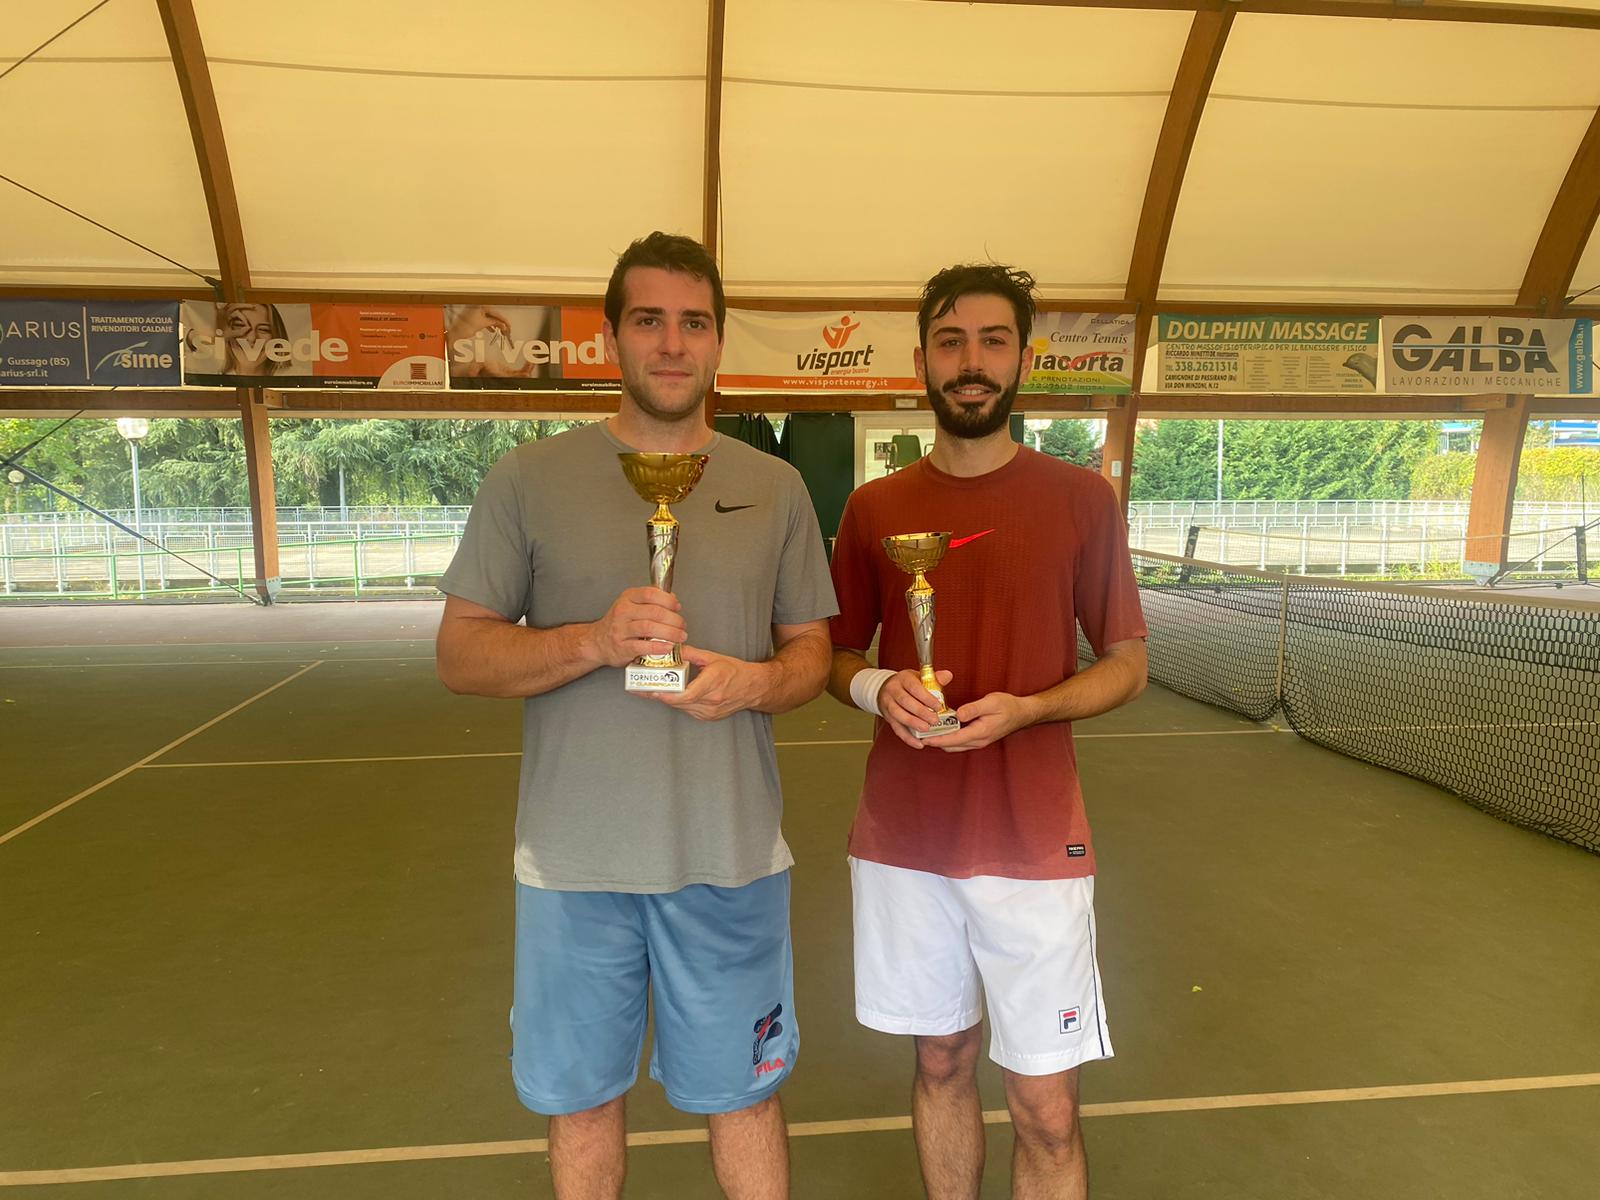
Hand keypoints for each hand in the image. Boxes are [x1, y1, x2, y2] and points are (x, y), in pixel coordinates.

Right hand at [587, 587, 684, 667]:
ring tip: (680, 637)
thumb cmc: (619, 623)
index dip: (668, 600)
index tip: (677, 607)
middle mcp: (623, 611)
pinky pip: (642, 646)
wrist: (598, 642)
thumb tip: (672, 598)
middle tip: (682, 625)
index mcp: (628, 598)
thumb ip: (651, 600)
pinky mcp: (621, 647)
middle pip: (654, 612)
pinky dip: (658, 647)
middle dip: (673, 619)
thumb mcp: (632, 605)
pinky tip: (668, 647)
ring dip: (670, 633)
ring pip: (649, 628)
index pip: (650, 594)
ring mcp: (621, 629)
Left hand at [652, 645, 766, 720]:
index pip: (686, 694)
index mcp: (713, 684)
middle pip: (679, 702)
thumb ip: (691, 653)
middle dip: (660, 695)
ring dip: (667, 699)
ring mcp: (710, 712)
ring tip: (651, 690)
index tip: (653, 690)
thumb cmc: (735, 671)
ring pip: (681, 707)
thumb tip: (672, 648)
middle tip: (643, 688)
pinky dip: (678, 702)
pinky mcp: (708, 717)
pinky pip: (688, 710)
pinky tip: (670, 694)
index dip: (667, 694)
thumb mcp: (713, 657)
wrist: (753, 688)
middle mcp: (711, 701)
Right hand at [877, 669, 953, 749]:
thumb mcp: (920, 677)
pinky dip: (907, 737)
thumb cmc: (907, 683)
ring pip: (898, 715)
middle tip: (935, 720)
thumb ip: (935, 678)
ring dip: (913, 724)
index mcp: (903, 678)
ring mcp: (888, 704)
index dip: (926, 697)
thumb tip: (947, 676)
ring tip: (926, 730)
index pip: (914, 687)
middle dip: (921, 712)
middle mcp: (893, 690)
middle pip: (905, 702)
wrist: (886, 688)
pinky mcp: (888, 717)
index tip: (938, 706)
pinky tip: (918, 743)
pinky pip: (896, 728)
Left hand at [933, 691, 1038, 752]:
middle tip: (920, 733)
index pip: (954, 740)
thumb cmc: (1008, 706)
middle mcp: (978, 741)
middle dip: (936, 741)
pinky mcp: (978, 739)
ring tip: (927, 731)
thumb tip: (957, 714)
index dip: (937, 740)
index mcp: (980, 732)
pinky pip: (960, 742)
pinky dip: (949, 738)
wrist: (1022, 713)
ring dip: (942, 740)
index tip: (924, 738)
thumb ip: (974, 708)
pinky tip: (942, 729)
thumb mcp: (991, 702)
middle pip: (951, 746)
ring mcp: (978, 741)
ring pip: (955, 745)